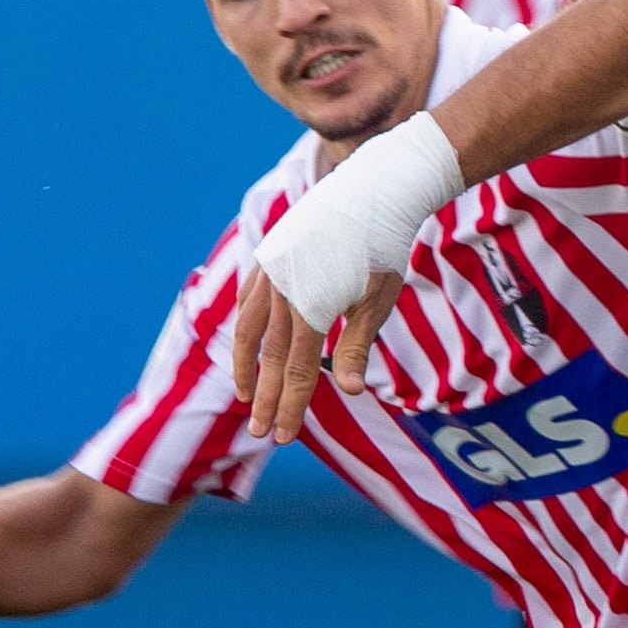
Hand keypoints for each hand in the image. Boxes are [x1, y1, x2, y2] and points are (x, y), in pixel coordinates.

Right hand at [229, 264, 405, 445]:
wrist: (371, 190)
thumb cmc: (382, 249)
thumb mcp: (377, 301)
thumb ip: (356, 346)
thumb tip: (348, 393)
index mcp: (310, 305)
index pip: (297, 370)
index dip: (290, 406)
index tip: (282, 437)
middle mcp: (281, 290)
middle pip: (270, 357)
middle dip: (267, 398)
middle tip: (261, 434)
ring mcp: (269, 271)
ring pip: (250, 328)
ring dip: (247, 366)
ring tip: (247, 396)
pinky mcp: (267, 255)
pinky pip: (248, 298)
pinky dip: (245, 326)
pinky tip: (247, 344)